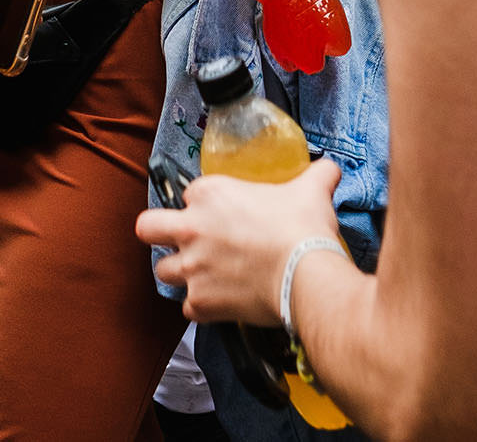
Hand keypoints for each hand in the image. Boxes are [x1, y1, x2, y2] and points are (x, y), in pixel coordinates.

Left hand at [135, 158, 343, 324]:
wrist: (306, 276)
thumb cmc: (302, 230)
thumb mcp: (311, 189)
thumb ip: (316, 174)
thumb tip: (328, 169)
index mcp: (210, 194)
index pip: (190, 193)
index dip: (205, 204)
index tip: (221, 214)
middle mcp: (192, 229)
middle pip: (148, 228)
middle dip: (158, 232)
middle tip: (180, 239)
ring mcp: (193, 268)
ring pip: (163, 271)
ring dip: (180, 272)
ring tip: (203, 274)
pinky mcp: (200, 302)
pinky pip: (188, 307)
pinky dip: (202, 306)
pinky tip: (222, 300)